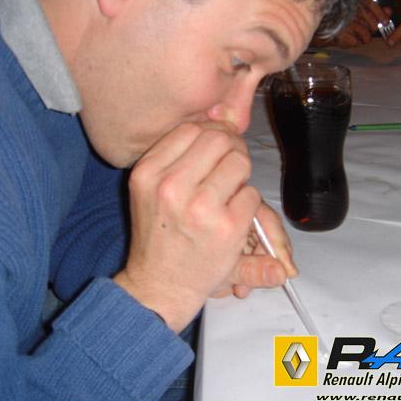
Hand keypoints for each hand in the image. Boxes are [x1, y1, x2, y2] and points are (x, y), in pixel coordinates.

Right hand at [113, 122, 290, 331]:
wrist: (159, 285)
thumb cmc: (159, 235)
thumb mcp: (152, 189)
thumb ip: (181, 153)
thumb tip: (220, 115)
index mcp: (148, 173)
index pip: (191, 129)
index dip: (212, 132)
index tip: (217, 149)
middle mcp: (170, 186)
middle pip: (219, 139)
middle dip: (232, 148)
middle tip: (230, 168)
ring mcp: (200, 207)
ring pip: (239, 162)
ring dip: (241, 176)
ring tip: (228, 195)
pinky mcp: (227, 227)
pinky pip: (252, 194)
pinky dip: (248, 203)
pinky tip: (232, 218)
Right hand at [312, 0, 392, 47]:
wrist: (322, 31)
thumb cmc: (342, 22)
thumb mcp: (359, 13)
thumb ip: (375, 11)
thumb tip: (390, 11)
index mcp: (353, 2)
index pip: (371, 4)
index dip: (380, 13)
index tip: (386, 22)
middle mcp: (349, 11)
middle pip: (371, 23)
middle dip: (372, 30)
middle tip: (366, 31)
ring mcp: (346, 23)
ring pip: (366, 35)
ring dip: (364, 39)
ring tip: (356, 36)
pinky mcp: (342, 35)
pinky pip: (357, 42)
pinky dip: (355, 43)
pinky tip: (348, 39)